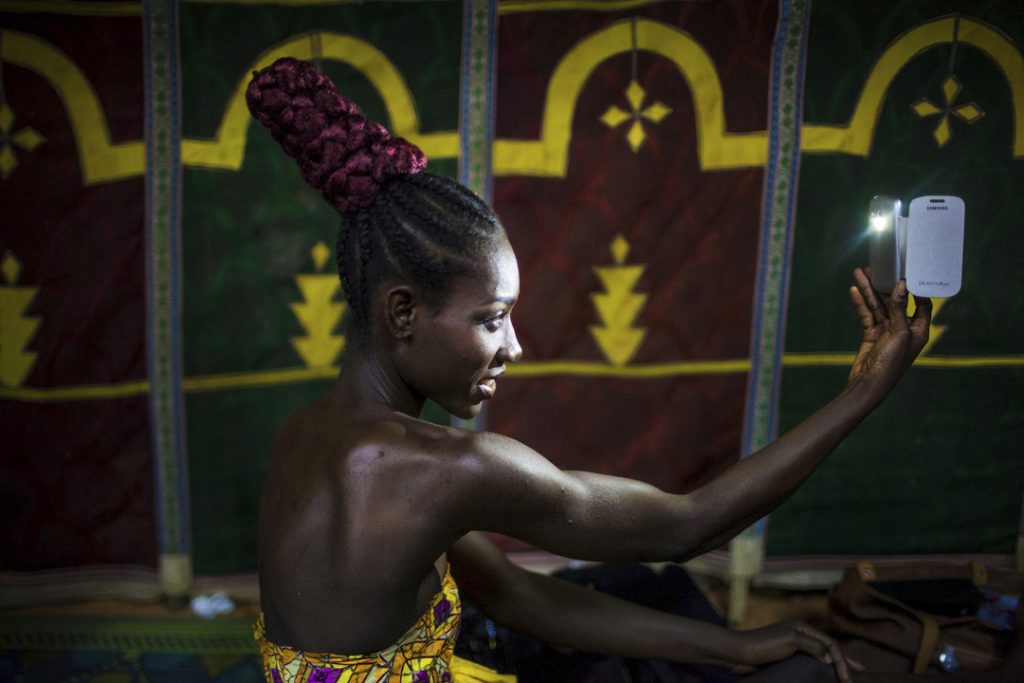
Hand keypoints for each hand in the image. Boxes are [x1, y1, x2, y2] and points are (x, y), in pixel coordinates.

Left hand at [735, 620, 860, 682]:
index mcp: (803, 628)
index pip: (831, 645)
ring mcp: (793, 646)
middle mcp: (800, 635)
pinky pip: (808, 663)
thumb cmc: (763, 645)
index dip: (842, 661)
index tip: (848, 678)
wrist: (739, 653)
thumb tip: (831, 657)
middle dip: (843, 662)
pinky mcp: (785, 657)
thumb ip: (813, 646)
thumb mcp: (791, 641)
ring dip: (832, 667)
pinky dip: (819, 670)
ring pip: (819, 657)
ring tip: (844, 677)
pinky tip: (823, 677)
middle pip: (828, 649)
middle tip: (855, 677)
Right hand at [846, 268, 930, 394]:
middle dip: (885, 285)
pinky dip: (861, 303)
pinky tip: (854, 290)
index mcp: (919, 330)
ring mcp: (887, 331)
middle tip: (877, 267)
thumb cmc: (891, 363)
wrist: (868, 385)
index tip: (908, 271)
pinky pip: (867, 315)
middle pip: (895, 301)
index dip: (916, 288)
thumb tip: (901, 285)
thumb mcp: (899, 334)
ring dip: (869, 290)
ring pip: (878, 306)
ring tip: (860, 273)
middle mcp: (904, 329)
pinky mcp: (872, 335)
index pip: (922, 303)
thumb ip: (898, 309)